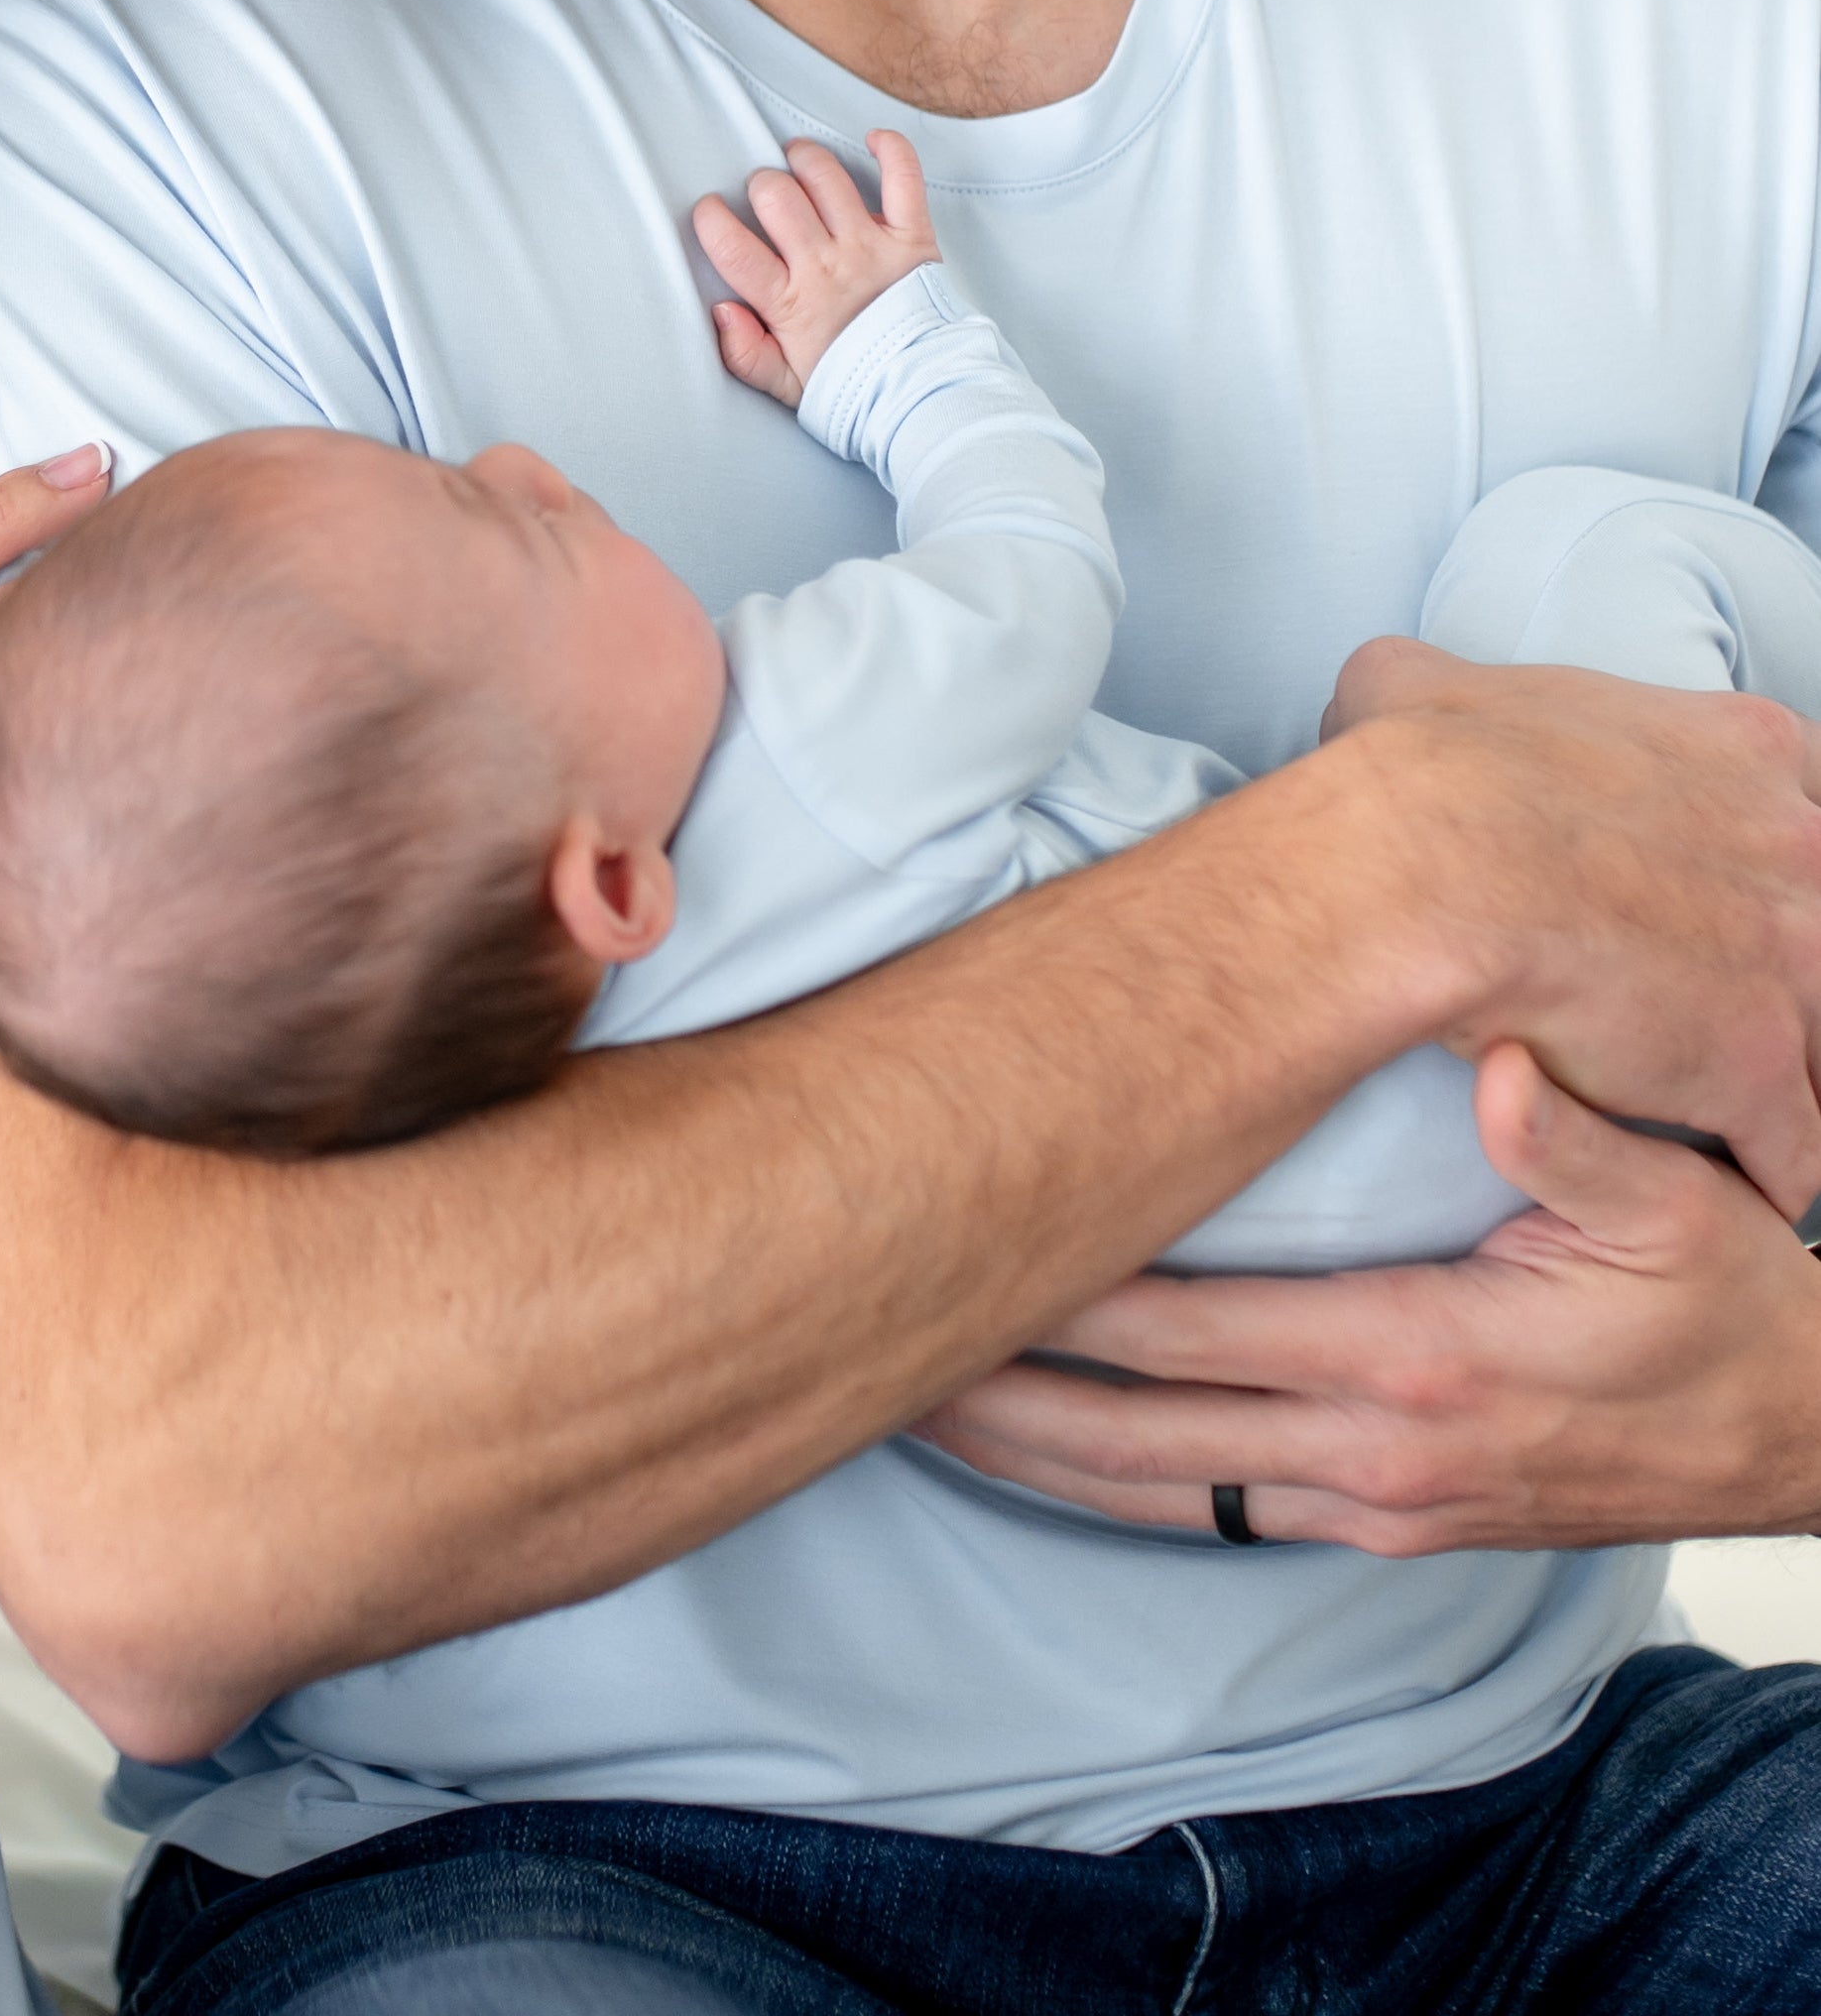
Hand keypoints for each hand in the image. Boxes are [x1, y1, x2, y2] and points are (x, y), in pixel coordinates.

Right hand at [694, 130, 940, 405]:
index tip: (710, 212)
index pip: (733, 247)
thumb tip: (720, 310)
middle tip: (764, 195)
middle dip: (760, 185)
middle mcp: (826, 266)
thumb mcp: (786, 385)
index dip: (710, 219)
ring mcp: (869, 246)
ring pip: (825, 176)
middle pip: (776, 197)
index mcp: (789, 302)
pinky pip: (903, 177)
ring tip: (798, 163)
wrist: (917, 392)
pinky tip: (873, 141)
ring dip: (805, 158)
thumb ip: (744, 352)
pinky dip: (891, 149)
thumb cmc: (848, 384)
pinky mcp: (911, 236)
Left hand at [916, 1043, 1820, 1550]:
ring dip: (1024, 1450)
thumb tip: (1503, 1067)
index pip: (1186, 1327)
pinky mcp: (1387, 1519)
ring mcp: (1374, 1498)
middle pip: (1127, 1429)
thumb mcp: (1681, 1212)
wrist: (1807, 1446)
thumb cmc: (1735, 1315)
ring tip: (903, 1396)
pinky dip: (1107, 1481)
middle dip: (989, 1387)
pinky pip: (1208, 1507)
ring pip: (1150, 1488)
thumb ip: (1579, 1141)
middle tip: (861, 1330)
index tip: (953, 1237)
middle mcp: (1373, 1448)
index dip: (1056, 1286)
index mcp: (1418, 1361)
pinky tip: (1037, 1448)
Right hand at [1314, 641, 1820, 1222]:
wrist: (1421, 871)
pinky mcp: (1759, 1069)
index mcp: (1741, 748)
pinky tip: (1723, 1175)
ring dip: (1789, 1071)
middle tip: (1721, 991)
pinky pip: (1794, 1150)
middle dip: (1789, 963)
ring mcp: (1792, 962)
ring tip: (1738, 1100)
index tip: (1724, 885)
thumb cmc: (1417, 775)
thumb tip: (1386, 692)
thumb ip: (1434, 684)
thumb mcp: (1412, 684)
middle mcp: (1794, 849)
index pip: (1811, 798)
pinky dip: (1762, 1169)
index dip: (1770, 851)